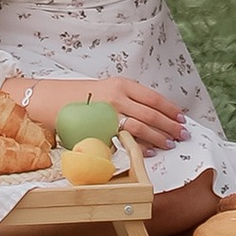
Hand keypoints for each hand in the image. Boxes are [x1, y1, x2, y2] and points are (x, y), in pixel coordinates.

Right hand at [14, 74, 189, 153]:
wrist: (52, 100)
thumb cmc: (81, 97)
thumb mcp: (107, 90)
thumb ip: (127, 99)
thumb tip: (151, 115)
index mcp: (121, 84)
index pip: (153, 97)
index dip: (169, 109)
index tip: (182, 117)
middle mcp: (117, 97)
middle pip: (151, 113)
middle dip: (170, 125)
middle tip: (183, 134)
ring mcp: (109, 114)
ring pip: (141, 126)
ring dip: (159, 137)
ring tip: (170, 144)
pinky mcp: (101, 129)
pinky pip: (125, 139)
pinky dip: (140, 146)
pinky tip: (149, 151)